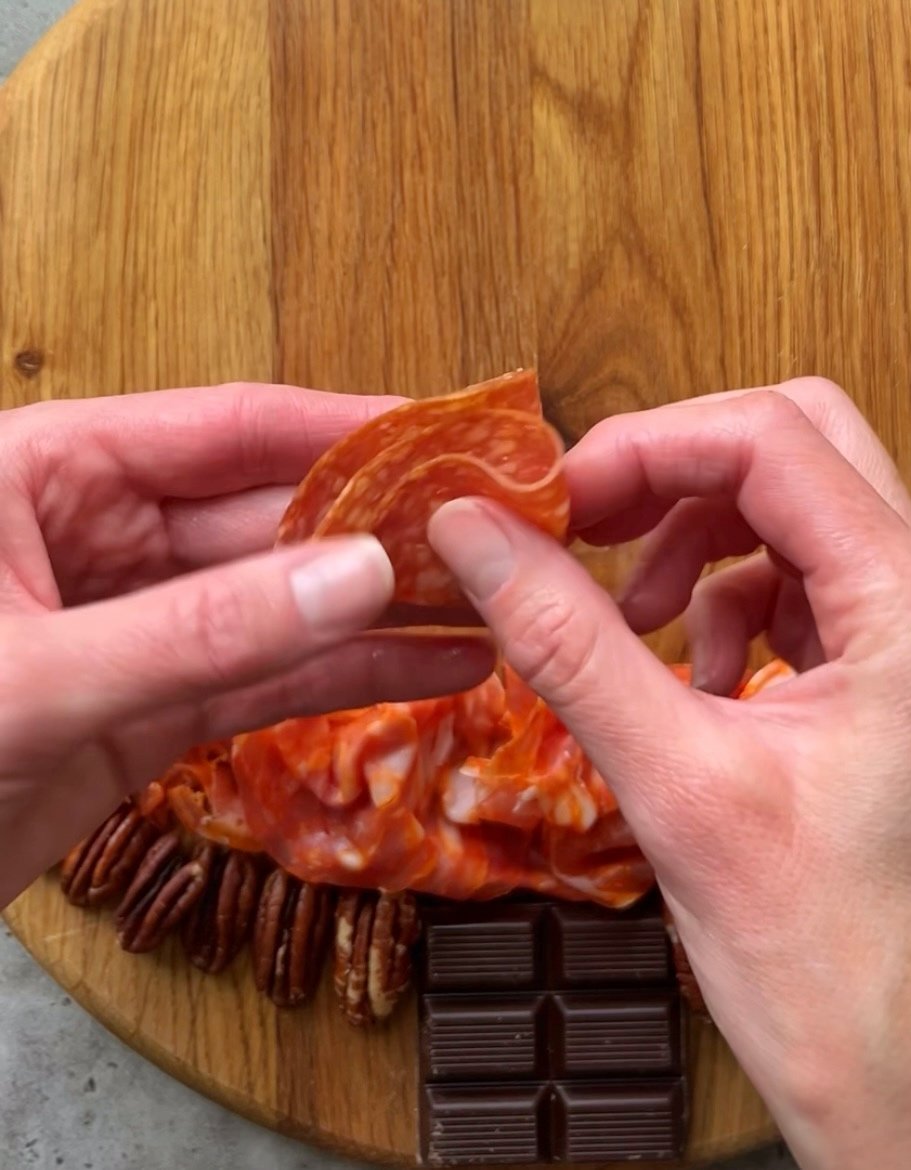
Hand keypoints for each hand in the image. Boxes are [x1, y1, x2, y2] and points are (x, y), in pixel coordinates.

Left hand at [0, 384, 492, 907]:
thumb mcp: (34, 675)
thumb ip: (203, 629)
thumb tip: (361, 577)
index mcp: (49, 473)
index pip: (227, 429)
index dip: (343, 428)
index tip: (444, 434)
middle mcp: (100, 538)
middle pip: (271, 518)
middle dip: (382, 527)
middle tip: (493, 532)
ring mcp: (132, 629)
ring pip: (281, 608)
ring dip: (383, 612)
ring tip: (489, 606)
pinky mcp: (148, 713)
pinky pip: (264, 683)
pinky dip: (346, 681)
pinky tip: (430, 670)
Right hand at [428, 379, 910, 1169]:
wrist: (899, 1085)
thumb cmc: (820, 961)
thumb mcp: (675, 786)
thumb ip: (568, 644)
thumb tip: (475, 535)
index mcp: (910, 613)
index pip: (775, 441)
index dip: (648, 446)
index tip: (555, 499)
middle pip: (798, 451)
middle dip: (678, 473)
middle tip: (586, 526)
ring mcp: (909, 645)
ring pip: (794, 516)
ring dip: (696, 543)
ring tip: (630, 622)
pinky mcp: (878, 685)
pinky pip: (792, 593)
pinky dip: (722, 608)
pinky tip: (685, 679)